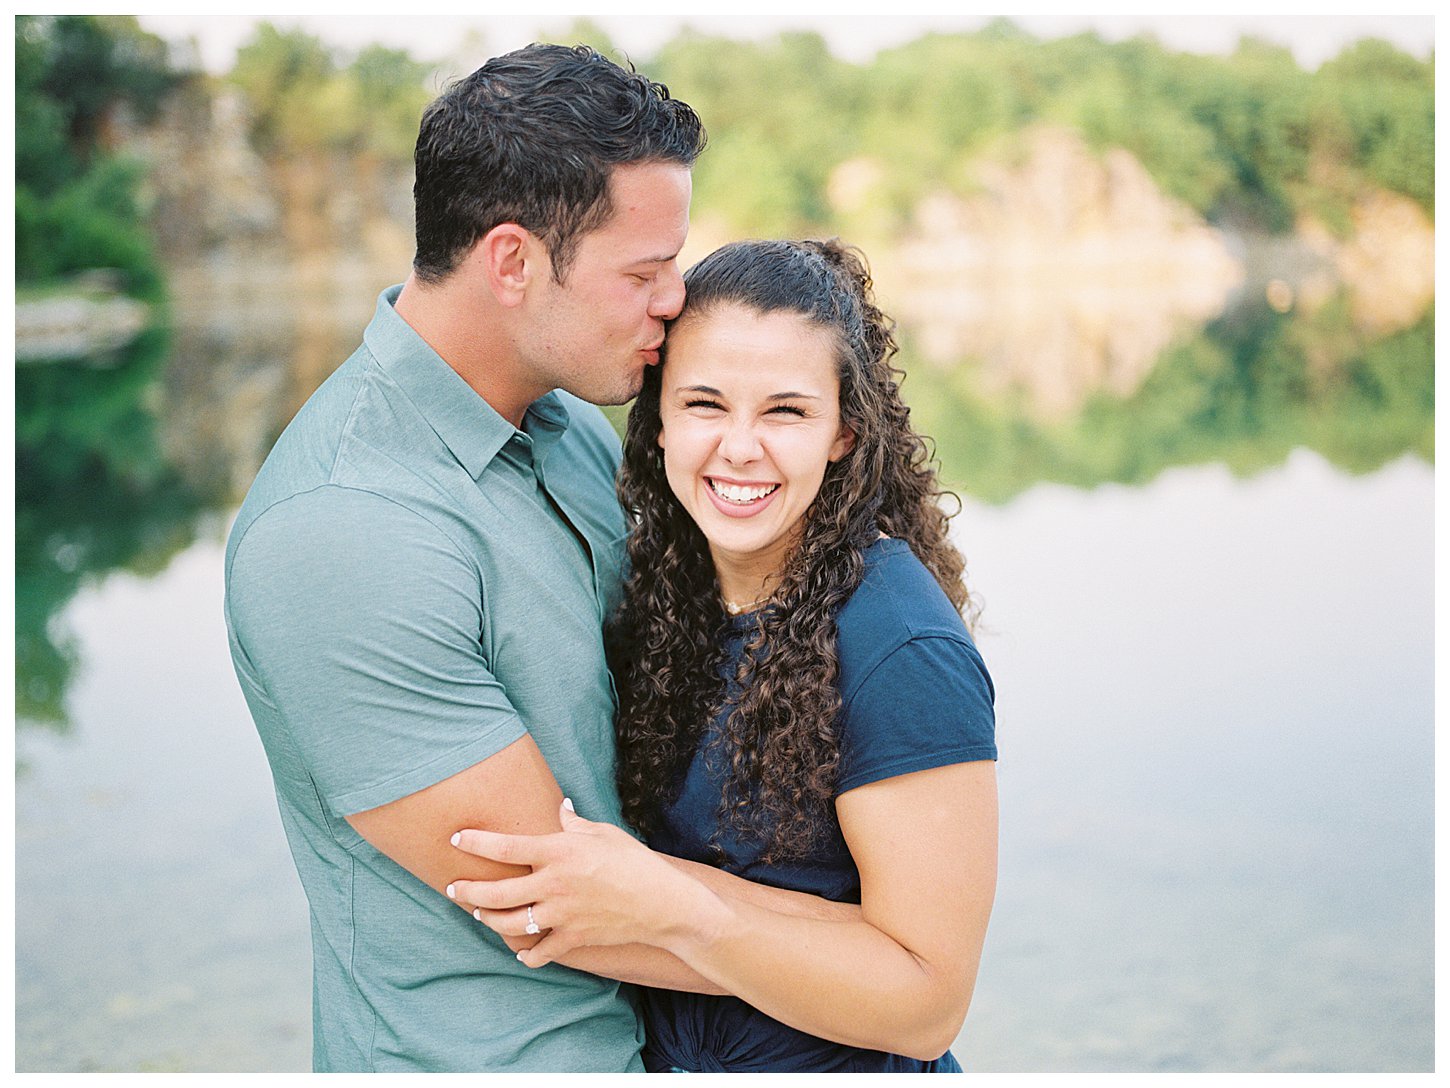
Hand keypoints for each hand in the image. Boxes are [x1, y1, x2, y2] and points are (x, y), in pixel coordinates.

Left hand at [447, 799, 713, 966]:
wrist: (663, 904)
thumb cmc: (635, 862)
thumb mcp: (605, 834)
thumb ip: (575, 824)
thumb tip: (559, 808)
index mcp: (560, 852)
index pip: (505, 847)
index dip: (475, 842)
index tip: (456, 838)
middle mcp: (554, 884)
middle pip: (496, 893)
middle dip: (467, 891)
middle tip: (453, 888)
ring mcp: (562, 914)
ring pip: (509, 923)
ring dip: (488, 920)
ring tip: (479, 914)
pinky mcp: (572, 938)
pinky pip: (538, 952)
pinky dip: (526, 953)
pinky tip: (518, 950)